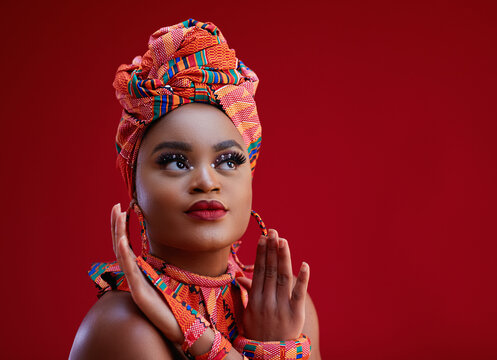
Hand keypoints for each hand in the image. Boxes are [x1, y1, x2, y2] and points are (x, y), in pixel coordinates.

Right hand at [111, 203, 183, 343]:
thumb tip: (159, 255)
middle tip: (115, 206)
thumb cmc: (174, 306)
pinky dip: (125, 255)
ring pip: (122, 255)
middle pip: (120, 246)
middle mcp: (133, 276)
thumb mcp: (165, 281)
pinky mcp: (139, 293)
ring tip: (118, 215)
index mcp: (138, 272)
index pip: (125, 245)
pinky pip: (130, 271)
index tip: (122, 209)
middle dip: (117, 226)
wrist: (181, 327)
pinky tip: (122, 240)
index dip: (122, 228)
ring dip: (119, 233)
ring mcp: (134, 284)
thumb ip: (158, 269)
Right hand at [237, 229, 309, 340]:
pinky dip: (302, 279)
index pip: (258, 272)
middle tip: (273, 232)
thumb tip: (239, 277)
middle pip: (269, 271)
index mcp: (254, 300)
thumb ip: (246, 294)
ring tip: (282, 241)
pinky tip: (304, 265)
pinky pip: (299, 294)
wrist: (270, 357)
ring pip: (282, 278)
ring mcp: (281, 307)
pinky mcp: (296, 314)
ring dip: (283, 258)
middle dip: (271, 250)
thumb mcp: (246, 314)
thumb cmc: (257, 333)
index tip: (263, 238)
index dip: (261, 254)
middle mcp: (267, 301)